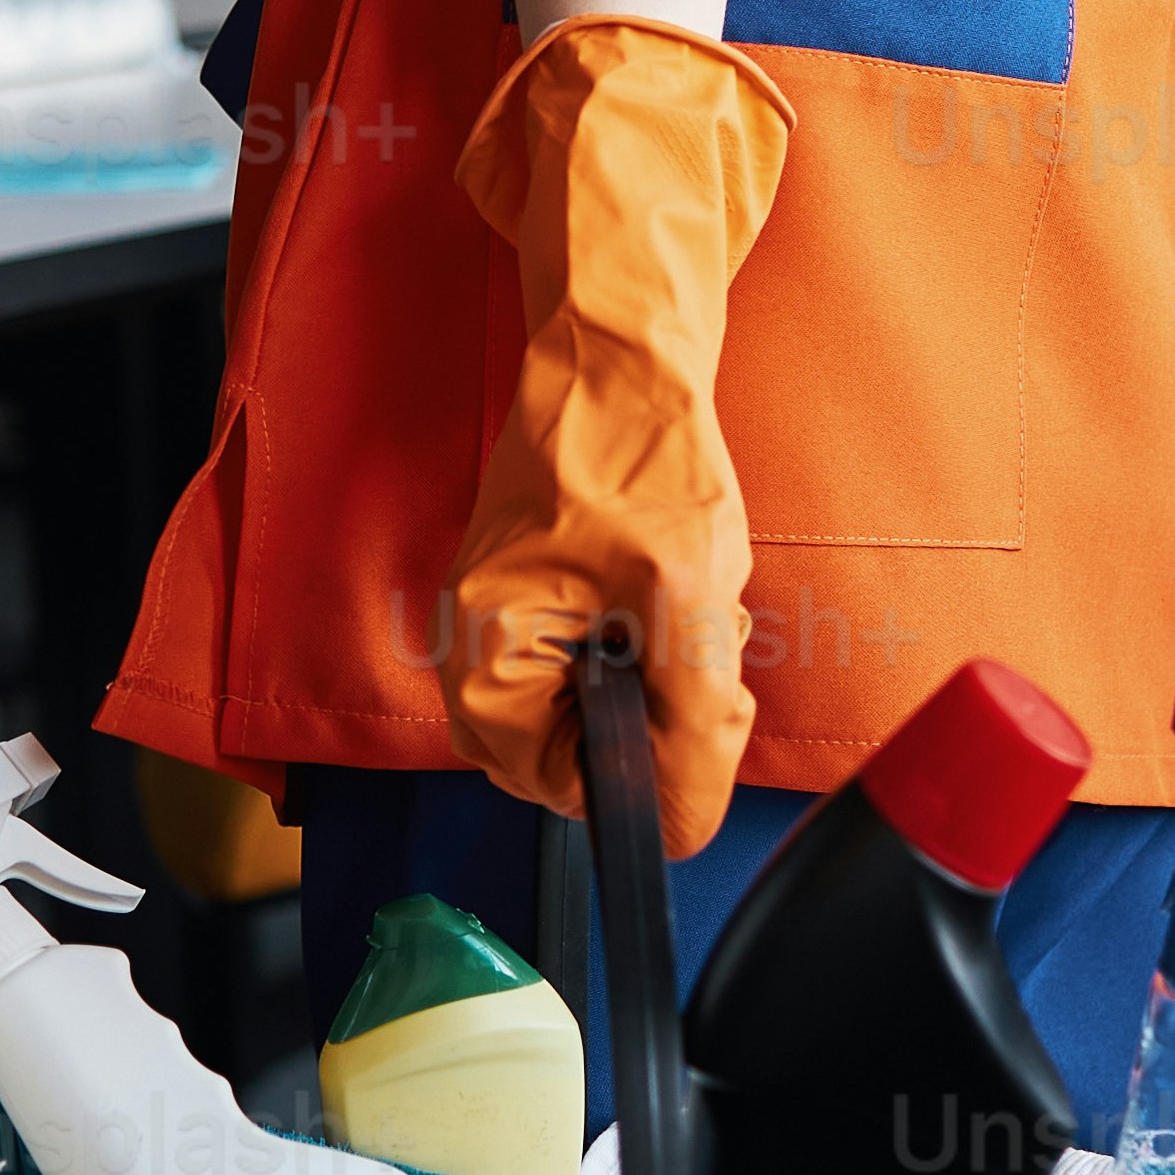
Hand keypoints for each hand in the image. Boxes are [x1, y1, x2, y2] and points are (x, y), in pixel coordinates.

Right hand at [442, 11, 793, 851]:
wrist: (623, 347)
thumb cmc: (640, 456)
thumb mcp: (686, 606)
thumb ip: (687, 729)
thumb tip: (677, 828)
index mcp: (484, 659)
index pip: (555, 788)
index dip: (642, 771)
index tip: (699, 719)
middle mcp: (476, 647)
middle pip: (576, 750)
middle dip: (654, 714)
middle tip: (697, 641)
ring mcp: (506, 615)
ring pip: (600, 702)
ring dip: (663, 669)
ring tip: (685, 591)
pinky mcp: (541, 587)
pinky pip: (603, 652)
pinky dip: (654, 630)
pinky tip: (674, 574)